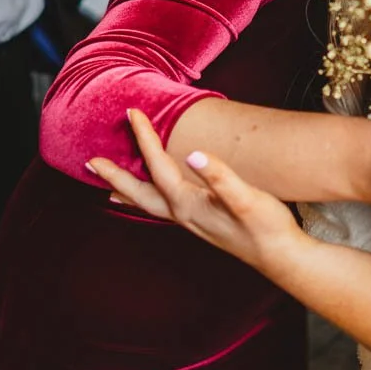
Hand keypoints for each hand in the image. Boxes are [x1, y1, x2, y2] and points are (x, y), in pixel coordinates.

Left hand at [89, 110, 306, 273]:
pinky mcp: (201, 222)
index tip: (131, 113)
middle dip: (115, 175)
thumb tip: (194, 154)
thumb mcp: (247, 197)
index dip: (145, 137)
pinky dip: (149, 200)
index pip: (159, 166)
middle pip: (140, 192)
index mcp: (189, 203)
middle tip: (90, 161)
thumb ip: (219, 175)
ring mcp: (191, 221)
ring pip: (149, 204)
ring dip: (127, 191)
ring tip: (107, 185)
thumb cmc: (266, 226)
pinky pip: (163, 208)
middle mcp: (183, 214)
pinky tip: (156, 199)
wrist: (280, 256)